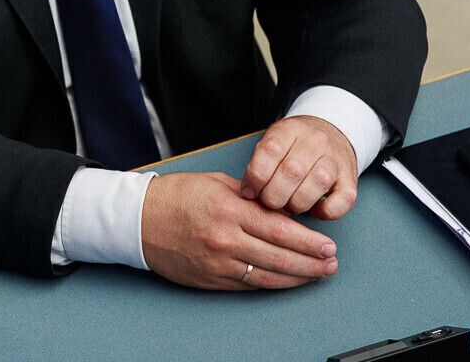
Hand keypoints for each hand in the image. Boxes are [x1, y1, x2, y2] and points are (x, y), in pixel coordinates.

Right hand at [140, 171, 338, 289]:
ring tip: (317, 275)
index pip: (279, 229)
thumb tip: (282, 211)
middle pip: (279, 256)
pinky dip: (272, 285)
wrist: (138, 220)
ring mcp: (217, 262)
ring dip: (297, 278)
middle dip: (310, 262)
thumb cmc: (176, 196)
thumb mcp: (217, 183)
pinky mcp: (210, 279)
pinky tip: (287, 282)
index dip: (308, 241)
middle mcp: (225, 239)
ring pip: (267, 276)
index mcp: (229, 210)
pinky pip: (248, 285)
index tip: (327, 245)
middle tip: (331, 263)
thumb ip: (251, 198)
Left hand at [241, 115, 358, 218]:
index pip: (270, 150)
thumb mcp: (274, 142)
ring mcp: (336, 159)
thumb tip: (248, 194)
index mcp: (291, 129)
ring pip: (317, 184)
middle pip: (292, 171)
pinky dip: (325, 212)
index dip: (255, 177)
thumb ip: (260, 163)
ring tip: (289, 206)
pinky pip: (342, 201)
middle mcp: (316, 141)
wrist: (332, 133)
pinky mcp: (351, 180)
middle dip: (274, 195)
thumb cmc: (294, 146)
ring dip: (296, 204)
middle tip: (269, 202)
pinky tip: (314, 210)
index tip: (249, 192)